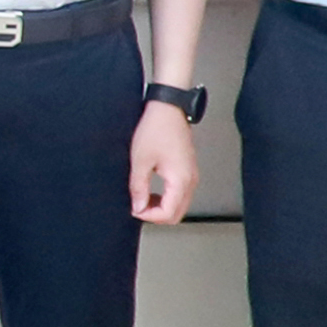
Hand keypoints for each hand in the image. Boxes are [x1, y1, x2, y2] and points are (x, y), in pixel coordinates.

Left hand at [129, 100, 199, 225]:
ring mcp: (192, 175)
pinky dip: (167, 198)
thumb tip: (138, 207)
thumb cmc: (156, 129)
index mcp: (180, 180)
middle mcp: (191, 180)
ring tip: (143, 199)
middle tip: (138, 207)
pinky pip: (181, 194)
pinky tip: (152, 191)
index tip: (134, 209)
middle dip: (156, 215)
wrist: (168, 110)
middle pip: (177, 214)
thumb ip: (139, 188)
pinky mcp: (189, 170)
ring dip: (161, 207)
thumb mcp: (140, 161)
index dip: (149, 216)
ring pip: (180, 205)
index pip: (168, 214)